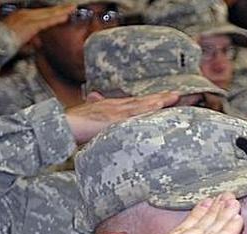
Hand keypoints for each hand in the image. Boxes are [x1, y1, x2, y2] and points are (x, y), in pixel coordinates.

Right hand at [2, 4, 74, 45]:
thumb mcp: (1, 26)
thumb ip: (4, 17)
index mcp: (20, 14)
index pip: (41, 12)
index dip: (52, 11)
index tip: (63, 10)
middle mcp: (24, 14)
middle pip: (46, 11)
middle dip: (60, 9)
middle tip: (72, 6)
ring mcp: (27, 18)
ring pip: (48, 14)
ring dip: (61, 11)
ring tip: (72, 8)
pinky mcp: (29, 25)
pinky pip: (46, 21)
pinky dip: (56, 18)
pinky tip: (66, 16)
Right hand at [65, 92, 179, 143]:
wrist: (60, 125)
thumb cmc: (75, 125)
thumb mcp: (93, 120)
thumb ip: (101, 114)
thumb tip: (101, 108)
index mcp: (116, 107)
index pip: (142, 103)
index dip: (159, 100)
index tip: (175, 99)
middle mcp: (117, 106)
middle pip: (146, 101)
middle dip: (165, 98)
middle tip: (185, 95)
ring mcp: (114, 111)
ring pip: (142, 104)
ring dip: (159, 100)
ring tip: (176, 97)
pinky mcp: (110, 118)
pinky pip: (131, 113)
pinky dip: (145, 109)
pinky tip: (157, 106)